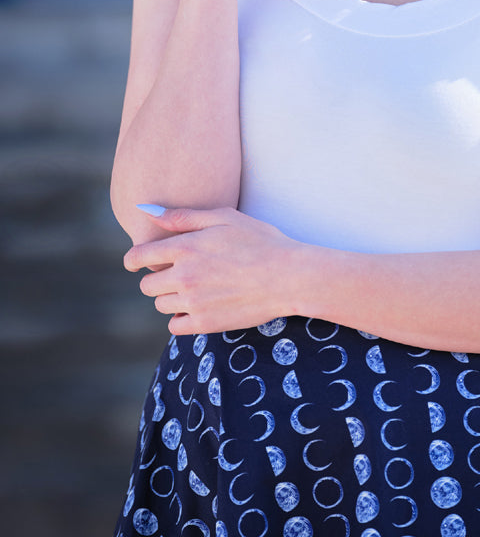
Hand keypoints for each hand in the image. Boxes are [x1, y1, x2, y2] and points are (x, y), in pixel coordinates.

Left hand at [124, 206, 298, 334]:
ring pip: (161, 305)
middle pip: (147, 285)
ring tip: (195, 289)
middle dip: (157, 278)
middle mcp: (184, 276)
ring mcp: (194, 302)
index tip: (138, 263)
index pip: (137, 257)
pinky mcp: (206, 323)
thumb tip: (145, 209)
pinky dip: (181, 318)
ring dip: (171, 298)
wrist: (290, 276)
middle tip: (179, 274)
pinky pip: (175, 326)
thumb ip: (182, 216)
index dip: (133, 260)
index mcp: (185, 247)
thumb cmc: (261, 241)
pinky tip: (199, 307)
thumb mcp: (224, 218)